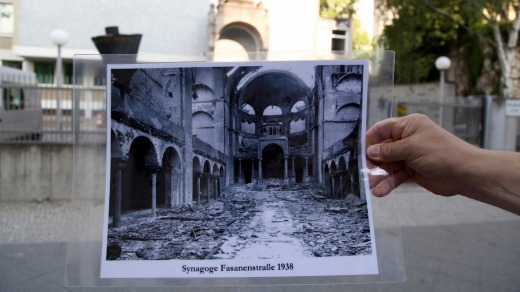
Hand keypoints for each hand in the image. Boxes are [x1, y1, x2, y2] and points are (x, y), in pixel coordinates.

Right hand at [365, 114, 479, 196]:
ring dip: (379, 175)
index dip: (371, 141)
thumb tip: (371, 151)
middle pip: (382, 149)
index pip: (382, 129)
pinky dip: (388, 183)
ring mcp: (408, 156)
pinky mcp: (411, 171)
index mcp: (408, 126)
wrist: (465, 174)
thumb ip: (389, 150)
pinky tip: (381, 191)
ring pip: (387, 165)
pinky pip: (395, 176)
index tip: (363, 153)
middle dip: (374, 162)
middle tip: (367, 172)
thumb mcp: (412, 148)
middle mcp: (406, 139)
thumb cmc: (443, 153)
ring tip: (373, 186)